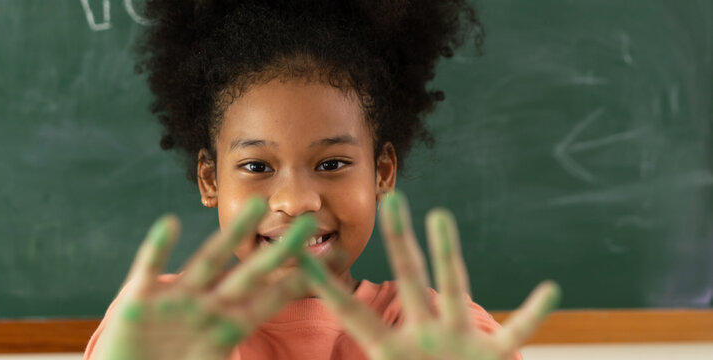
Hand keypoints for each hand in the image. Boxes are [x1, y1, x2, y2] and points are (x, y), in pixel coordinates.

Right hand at [94, 197, 315, 359]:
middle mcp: (208, 307)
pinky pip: (149, 270)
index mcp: (229, 327)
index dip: (304, 280)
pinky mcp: (138, 302)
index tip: (335, 259)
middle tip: (311, 223)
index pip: (274, 299)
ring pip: (209, 261)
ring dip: (232, 236)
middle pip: (251, 273)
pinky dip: (158, 249)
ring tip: (257, 206)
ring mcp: (176, 300)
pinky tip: (169, 224)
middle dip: (281, 250)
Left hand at [298, 191, 560, 359]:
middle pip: (409, 278)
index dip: (330, 287)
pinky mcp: (493, 355)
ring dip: (447, 252)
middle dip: (400, 240)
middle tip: (391, 198)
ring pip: (455, 286)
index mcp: (390, 350)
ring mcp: (459, 340)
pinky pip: (517, 332)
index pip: (353, 312)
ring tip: (440, 217)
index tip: (305, 257)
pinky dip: (533, 314)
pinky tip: (549, 290)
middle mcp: (425, 333)